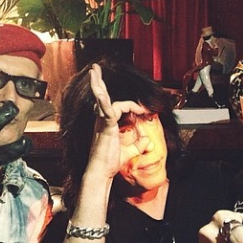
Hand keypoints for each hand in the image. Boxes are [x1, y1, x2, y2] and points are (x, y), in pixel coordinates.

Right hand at [86, 64, 149, 179]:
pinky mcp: (104, 126)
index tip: (143, 111)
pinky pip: (104, 108)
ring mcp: (101, 123)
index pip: (118, 107)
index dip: (133, 106)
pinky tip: (100, 90)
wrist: (102, 172)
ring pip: (101, 99)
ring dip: (98, 84)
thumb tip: (148, 141)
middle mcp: (101, 121)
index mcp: (107, 124)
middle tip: (95, 69)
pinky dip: (103, 99)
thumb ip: (138, 145)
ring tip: (94, 71)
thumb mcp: (129, 151)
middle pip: (101, 97)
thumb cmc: (110, 163)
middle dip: (99, 82)